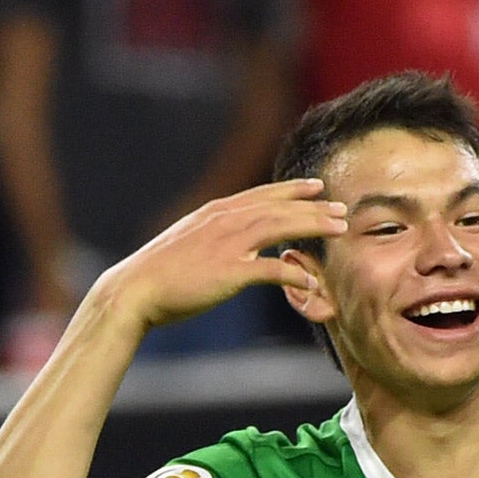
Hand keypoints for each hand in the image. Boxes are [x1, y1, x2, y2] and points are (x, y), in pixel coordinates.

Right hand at [94, 180, 346, 332]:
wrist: (136, 290)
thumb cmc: (162, 273)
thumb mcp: (191, 242)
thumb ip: (217, 238)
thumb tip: (239, 244)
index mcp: (215, 213)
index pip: (262, 195)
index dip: (292, 190)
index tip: (317, 187)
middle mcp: (224, 221)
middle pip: (278, 207)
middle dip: (313, 207)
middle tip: (342, 209)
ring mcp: (227, 245)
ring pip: (280, 228)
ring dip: (312, 226)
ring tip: (339, 230)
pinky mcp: (228, 272)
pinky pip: (271, 270)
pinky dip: (294, 273)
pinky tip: (312, 280)